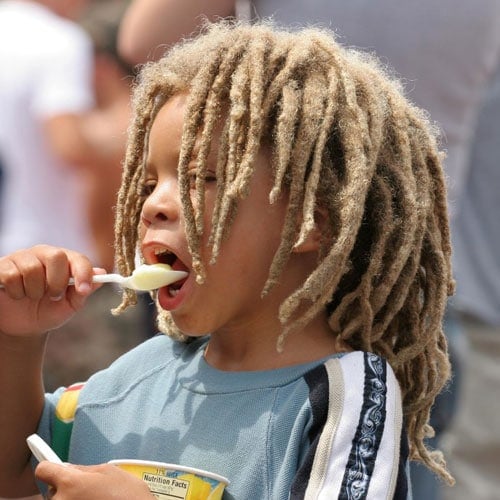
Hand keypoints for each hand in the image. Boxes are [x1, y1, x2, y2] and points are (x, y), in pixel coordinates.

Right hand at [0, 245, 101, 336]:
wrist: (20, 327)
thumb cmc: (47, 312)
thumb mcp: (69, 306)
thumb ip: (83, 291)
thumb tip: (101, 273)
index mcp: (64, 261)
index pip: (78, 258)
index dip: (83, 273)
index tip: (84, 290)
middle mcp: (43, 254)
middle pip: (56, 256)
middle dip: (56, 282)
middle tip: (53, 296)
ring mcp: (21, 258)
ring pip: (31, 268)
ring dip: (34, 291)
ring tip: (32, 297)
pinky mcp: (2, 266)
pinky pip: (10, 275)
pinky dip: (16, 291)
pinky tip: (16, 295)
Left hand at [35, 462, 153, 499]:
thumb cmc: (128, 495)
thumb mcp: (109, 471)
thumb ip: (85, 469)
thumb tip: (69, 469)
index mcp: (70, 483)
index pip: (44, 470)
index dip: (50, 467)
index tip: (54, 468)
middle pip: (53, 490)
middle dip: (66, 488)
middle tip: (88, 490)